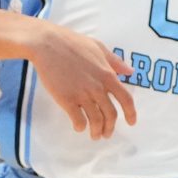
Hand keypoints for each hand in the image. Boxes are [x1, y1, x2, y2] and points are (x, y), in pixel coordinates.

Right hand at [27, 24, 136, 139]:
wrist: (46, 44)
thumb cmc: (72, 43)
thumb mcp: (99, 47)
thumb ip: (115, 61)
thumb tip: (130, 72)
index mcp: (108, 75)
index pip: (126, 99)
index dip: (131, 113)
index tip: (131, 123)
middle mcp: (98, 88)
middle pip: (111, 114)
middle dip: (110, 127)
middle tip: (106, 133)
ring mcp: (82, 94)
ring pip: (96, 120)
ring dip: (97, 131)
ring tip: (94, 135)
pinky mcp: (66, 99)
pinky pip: (78, 119)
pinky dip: (80, 127)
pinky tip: (79, 127)